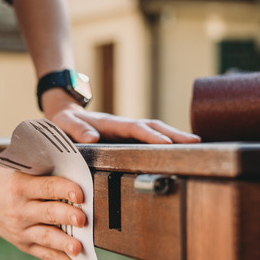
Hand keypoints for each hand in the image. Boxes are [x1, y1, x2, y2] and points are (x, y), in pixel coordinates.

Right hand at [0, 166, 85, 259]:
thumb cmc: (3, 178)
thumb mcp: (16, 164)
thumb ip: (42, 163)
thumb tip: (75, 155)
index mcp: (20, 185)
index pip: (45, 186)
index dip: (63, 189)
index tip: (80, 192)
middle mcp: (20, 209)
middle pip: (48, 213)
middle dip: (67, 216)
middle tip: (83, 219)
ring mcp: (21, 229)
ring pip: (47, 237)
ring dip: (64, 243)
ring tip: (79, 248)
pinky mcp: (24, 244)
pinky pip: (46, 255)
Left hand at [44, 96, 200, 143]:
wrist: (63, 112)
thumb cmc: (62, 122)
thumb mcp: (64, 125)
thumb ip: (76, 130)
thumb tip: (92, 138)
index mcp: (109, 124)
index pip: (135, 129)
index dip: (151, 136)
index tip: (167, 143)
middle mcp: (122, 125)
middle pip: (153, 126)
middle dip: (174, 134)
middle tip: (196, 142)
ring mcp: (126, 130)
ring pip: (155, 130)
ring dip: (174, 136)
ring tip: (196, 144)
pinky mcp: (127, 136)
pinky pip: (149, 136)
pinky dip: (166, 139)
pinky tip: (179, 148)